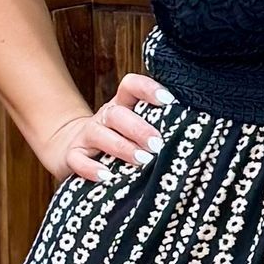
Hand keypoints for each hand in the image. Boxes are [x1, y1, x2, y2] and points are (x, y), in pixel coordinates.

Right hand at [44, 70, 176, 182]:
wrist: (72, 150)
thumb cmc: (118, 142)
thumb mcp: (134, 131)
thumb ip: (156, 127)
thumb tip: (191, 132)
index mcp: (122, 106)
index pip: (131, 86)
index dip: (147, 88)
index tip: (168, 100)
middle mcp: (104, 117)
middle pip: (117, 114)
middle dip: (139, 128)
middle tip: (157, 143)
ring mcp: (86, 135)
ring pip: (100, 134)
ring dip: (122, 147)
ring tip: (142, 160)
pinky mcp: (73, 155)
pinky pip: (78, 159)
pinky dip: (91, 168)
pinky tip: (107, 176)